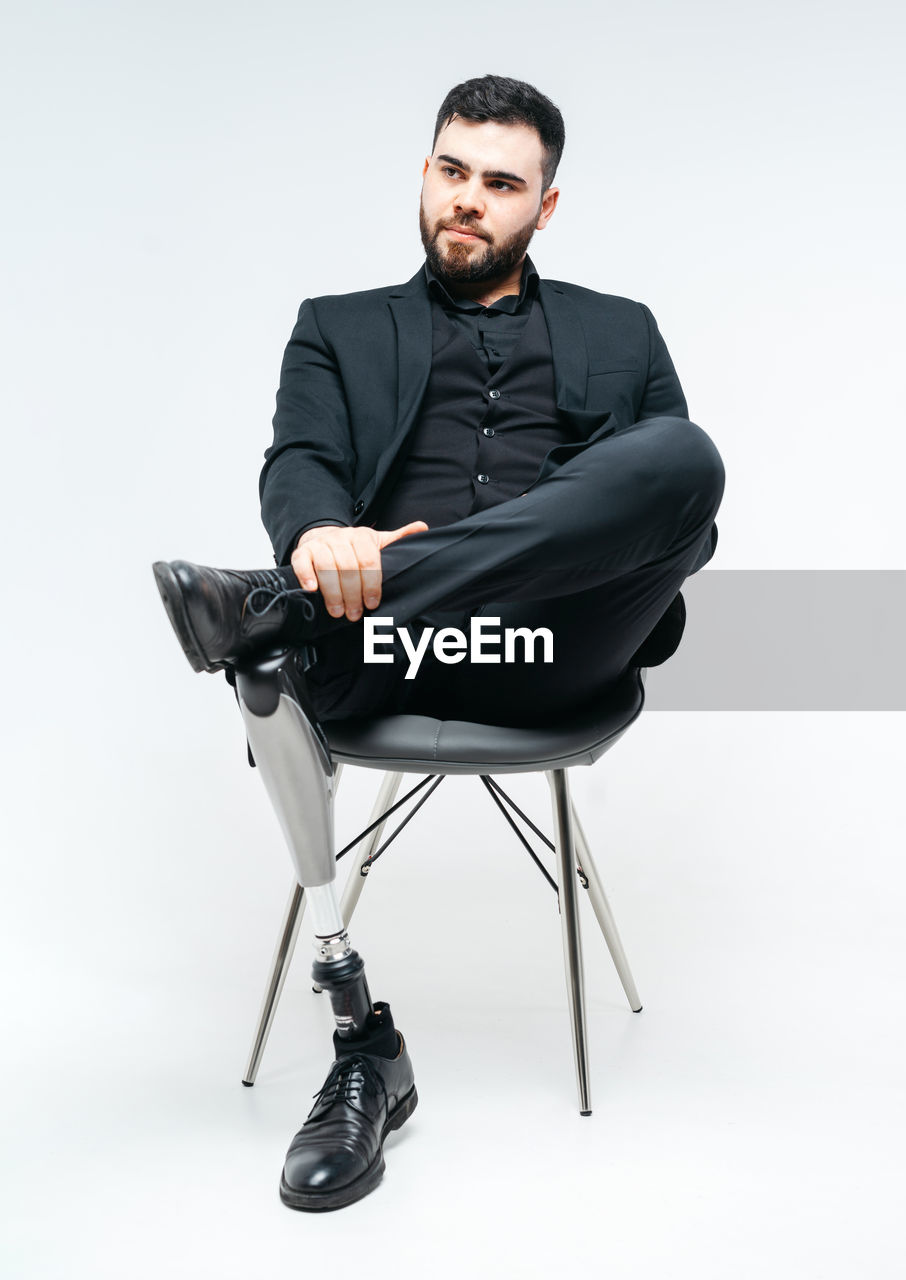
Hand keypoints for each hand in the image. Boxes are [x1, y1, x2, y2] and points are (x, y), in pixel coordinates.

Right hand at [291, 522, 428, 620]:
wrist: (322, 537)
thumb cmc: (353, 547)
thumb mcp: (377, 542)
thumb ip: (398, 538)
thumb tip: (423, 527)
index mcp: (361, 537)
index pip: (369, 561)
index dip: (371, 585)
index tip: (372, 603)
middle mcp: (340, 538)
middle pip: (348, 568)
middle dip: (352, 594)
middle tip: (355, 614)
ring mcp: (320, 544)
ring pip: (327, 568)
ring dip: (333, 593)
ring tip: (338, 611)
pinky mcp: (302, 551)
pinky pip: (303, 563)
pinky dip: (307, 576)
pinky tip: (312, 590)